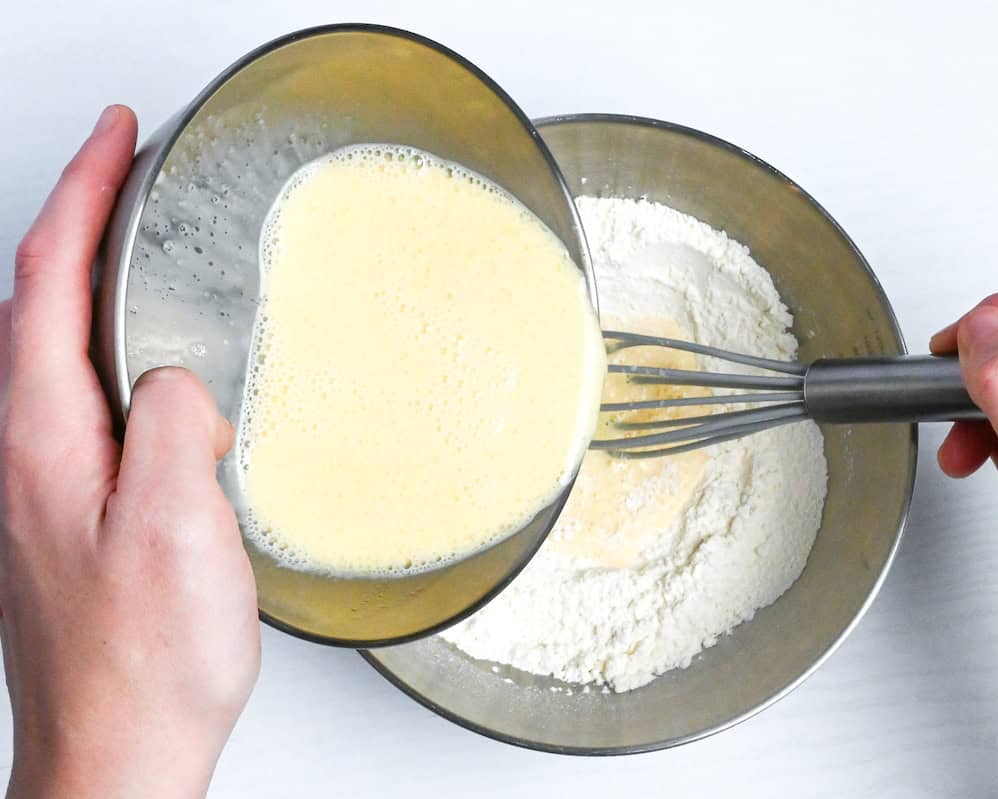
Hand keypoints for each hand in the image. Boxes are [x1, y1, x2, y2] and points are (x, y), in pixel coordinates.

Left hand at [1, 106, 259, 797]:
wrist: (114, 749)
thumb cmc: (141, 658)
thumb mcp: (175, 526)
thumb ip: (176, 425)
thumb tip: (182, 380)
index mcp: (42, 437)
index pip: (48, 281)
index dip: (83, 194)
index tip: (119, 137)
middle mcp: (26, 451)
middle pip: (38, 302)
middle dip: (78, 219)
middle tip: (125, 171)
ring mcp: (41, 482)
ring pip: (58, 350)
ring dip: (91, 282)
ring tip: (135, 245)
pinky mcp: (68, 509)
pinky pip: (85, 401)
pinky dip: (111, 350)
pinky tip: (149, 366)